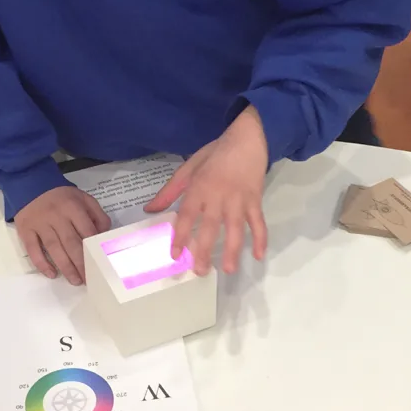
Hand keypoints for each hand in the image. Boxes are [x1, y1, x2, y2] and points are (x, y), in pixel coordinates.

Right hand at [15, 187, 110, 285]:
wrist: (30, 184)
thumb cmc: (61, 196)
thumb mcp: (83, 198)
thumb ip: (96, 214)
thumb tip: (103, 235)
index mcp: (73, 207)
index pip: (86, 231)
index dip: (93, 249)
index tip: (100, 264)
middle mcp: (56, 216)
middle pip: (71, 243)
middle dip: (81, 263)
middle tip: (89, 279)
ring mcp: (40, 224)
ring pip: (54, 248)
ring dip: (65, 267)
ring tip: (75, 281)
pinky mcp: (26, 230)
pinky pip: (33, 249)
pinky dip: (42, 263)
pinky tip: (51, 274)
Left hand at [144, 106, 268, 275]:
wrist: (248, 138)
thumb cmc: (215, 154)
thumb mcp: (189, 168)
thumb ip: (170, 191)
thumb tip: (149, 210)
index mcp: (199, 187)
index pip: (187, 216)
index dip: (181, 235)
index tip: (175, 255)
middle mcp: (218, 196)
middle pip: (210, 227)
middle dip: (204, 251)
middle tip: (199, 271)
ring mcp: (239, 199)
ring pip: (235, 229)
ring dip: (232, 250)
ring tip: (227, 270)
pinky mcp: (255, 200)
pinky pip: (259, 222)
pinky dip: (261, 239)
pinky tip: (259, 255)